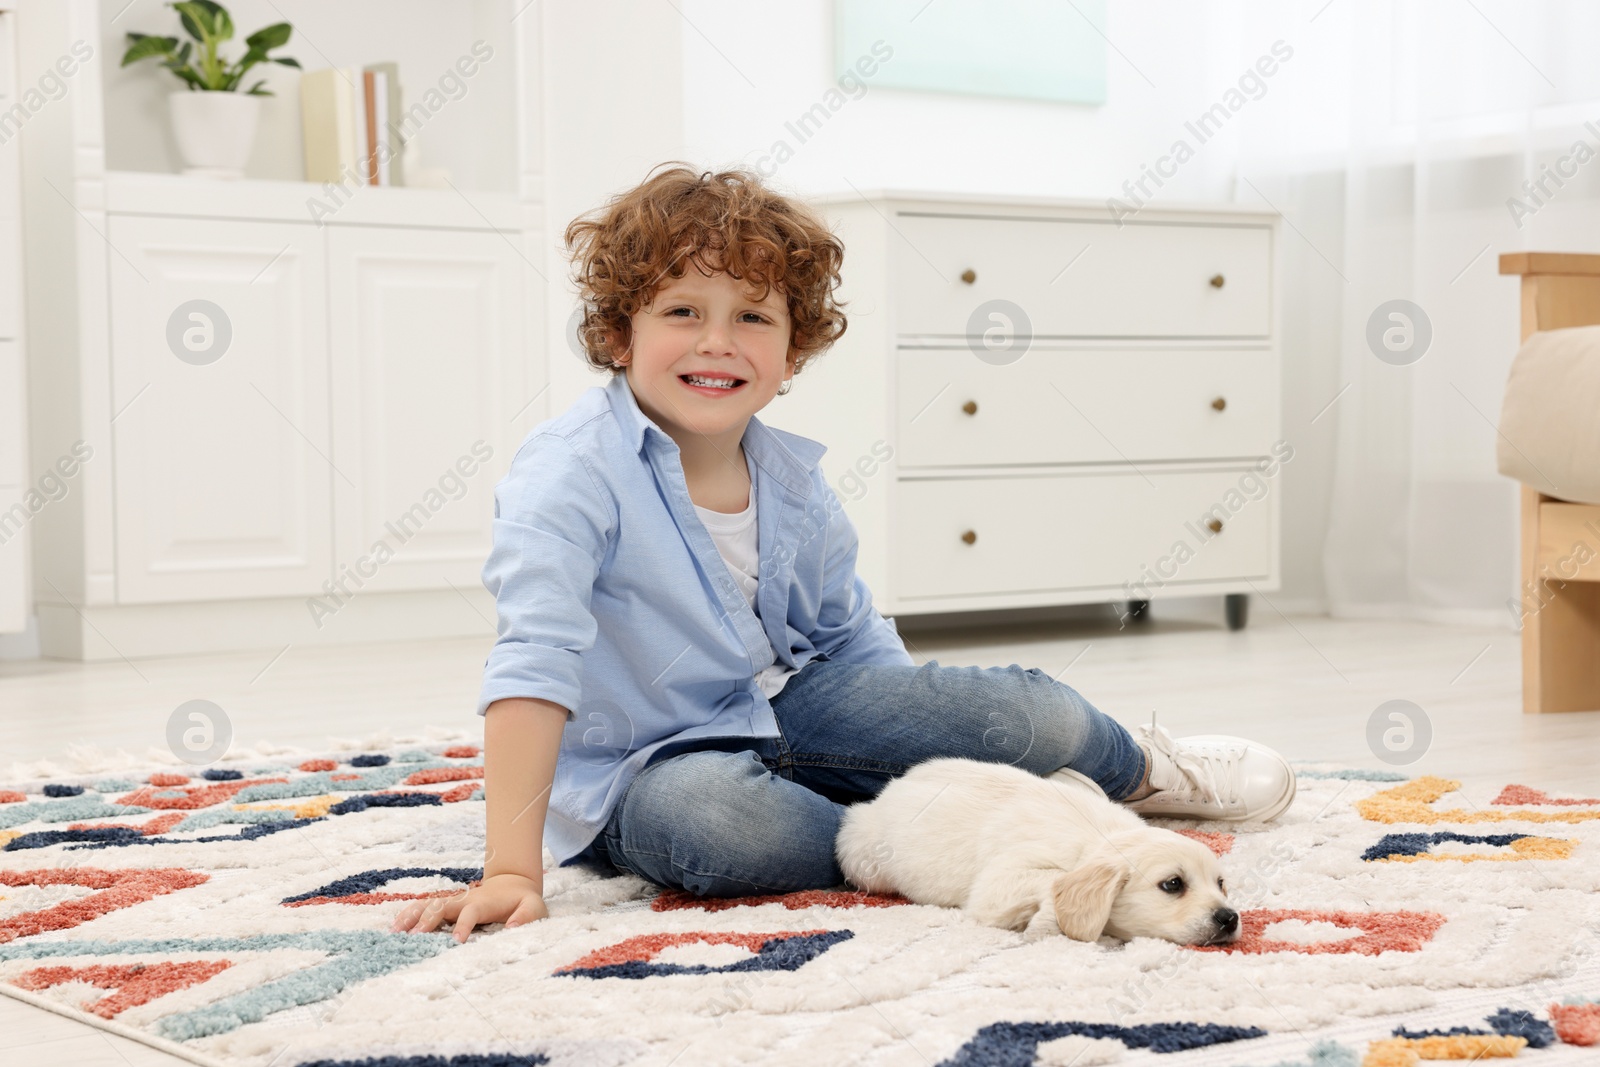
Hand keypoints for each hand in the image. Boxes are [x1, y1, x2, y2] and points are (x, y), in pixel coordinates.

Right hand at [388, 873, 547, 942]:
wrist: (513, 882)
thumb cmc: (523, 900)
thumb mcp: (534, 907)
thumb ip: (526, 916)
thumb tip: (512, 928)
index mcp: (483, 903)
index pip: (470, 913)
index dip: (463, 926)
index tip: (457, 942)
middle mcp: (464, 900)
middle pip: (441, 907)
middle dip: (427, 920)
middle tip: (412, 938)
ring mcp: (453, 901)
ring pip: (427, 905)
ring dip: (411, 915)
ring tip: (393, 932)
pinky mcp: (447, 905)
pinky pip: (424, 908)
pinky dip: (409, 914)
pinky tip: (395, 928)